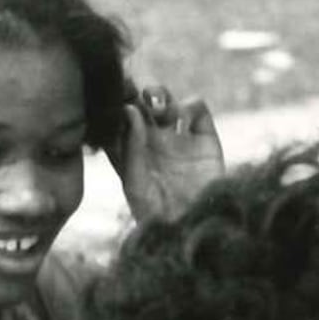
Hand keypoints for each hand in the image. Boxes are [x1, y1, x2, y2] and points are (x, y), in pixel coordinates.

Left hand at [110, 80, 225, 226]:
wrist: (196, 228)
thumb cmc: (159, 215)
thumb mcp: (135, 183)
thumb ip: (131, 145)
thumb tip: (130, 109)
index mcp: (128, 148)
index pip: (116, 114)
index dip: (113, 100)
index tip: (113, 97)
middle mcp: (151, 139)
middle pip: (137, 99)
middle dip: (134, 91)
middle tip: (133, 94)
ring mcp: (178, 136)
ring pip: (164, 98)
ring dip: (158, 95)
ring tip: (159, 109)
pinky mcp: (205, 137)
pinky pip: (197, 106)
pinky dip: (189, 107)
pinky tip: (182, 123)